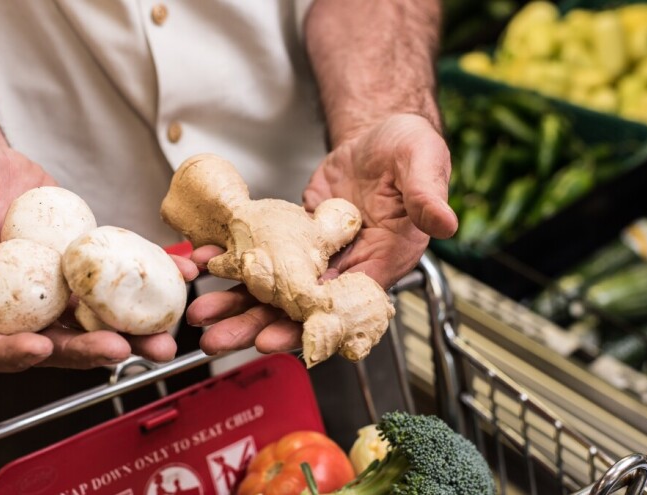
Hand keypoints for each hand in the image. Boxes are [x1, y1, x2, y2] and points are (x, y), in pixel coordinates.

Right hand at [0, 131, 198, 371]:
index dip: (7, 355)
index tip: (37, 348)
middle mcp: (12, 303)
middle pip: (49, 342)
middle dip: (86, 352)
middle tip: (123, 350)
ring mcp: (50, 287)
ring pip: (91, 318)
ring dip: (131, 331)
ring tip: (166, 336)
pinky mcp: (79, 262)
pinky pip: (114, 277)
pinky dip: (149, 278)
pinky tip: (182, 273)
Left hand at [189, 114, 456, 354]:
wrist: (380, 136)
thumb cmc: (410, 150)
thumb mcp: (423, 162)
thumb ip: (427, 195)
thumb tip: (444, 222)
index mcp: (382, 261)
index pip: (342, 307)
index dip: (307, 327)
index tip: (274, 341)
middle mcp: (347, 267)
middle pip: (298, 307)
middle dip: (257, 325)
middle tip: (219, 340)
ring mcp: (317, 255)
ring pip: (274, 288)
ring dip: (238, 302)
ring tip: (202, 315)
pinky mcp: (294, 237)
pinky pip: (263, 256)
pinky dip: (234, 262)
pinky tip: (204, 265)